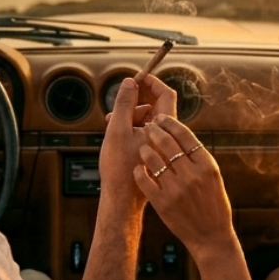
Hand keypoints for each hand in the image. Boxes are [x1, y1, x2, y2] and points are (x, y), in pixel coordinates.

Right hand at [99, 73, 177, 210]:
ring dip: (131, 115)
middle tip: (118, 104)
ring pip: (148, 120)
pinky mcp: (154, 154)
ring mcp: (161, 146)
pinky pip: (145, 133)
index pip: (166, 94)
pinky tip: (117, 134)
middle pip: (156, 106)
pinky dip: (132, 128)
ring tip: (112, 121)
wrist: (122, 200)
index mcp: (165, 129)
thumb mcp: (118, 130)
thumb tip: (130, 81)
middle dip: (136, 100)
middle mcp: (167, 136)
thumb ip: (125, 103)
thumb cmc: (120, 168)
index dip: (151, 82)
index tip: (135, 79)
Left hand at [132, 116, 234, 255]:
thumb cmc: (213, 205)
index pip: (185, 135)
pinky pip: (144, 179)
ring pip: (153, 159)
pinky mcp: (162, 203)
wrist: (211, 237)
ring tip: (143, 146)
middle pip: (167, 143)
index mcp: (207, 166)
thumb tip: (181, 134)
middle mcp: (192, 175)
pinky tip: (139, 167)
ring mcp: (176, 189)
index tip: (161, 118)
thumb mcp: (213, 177)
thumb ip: (198, 157)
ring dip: (145, 148)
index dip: (170, 123)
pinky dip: (139, 171)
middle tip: (148, 126)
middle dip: (154, 130)